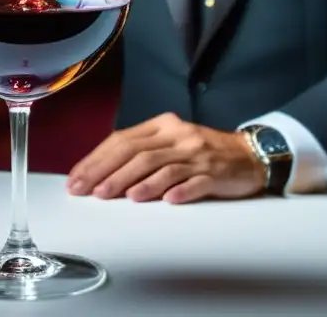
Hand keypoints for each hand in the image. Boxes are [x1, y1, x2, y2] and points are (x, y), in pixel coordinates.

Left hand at [66, 112, 266, 203]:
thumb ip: (140, 153)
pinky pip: (194, 181)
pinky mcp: (216, 174)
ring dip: (133, 181)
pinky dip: (177, 190)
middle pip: (137, 152)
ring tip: (112, 196)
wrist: (249, 155)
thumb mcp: (170, 143)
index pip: (122, 140)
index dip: (96, 159)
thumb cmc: (202, 152)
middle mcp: (178, 136)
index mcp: (163, 125)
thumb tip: (100, 175)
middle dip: (107, 172)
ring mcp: (197, 154)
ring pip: (160, 166)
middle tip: (87, 191)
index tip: (76, 179)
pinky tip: (163, 200)